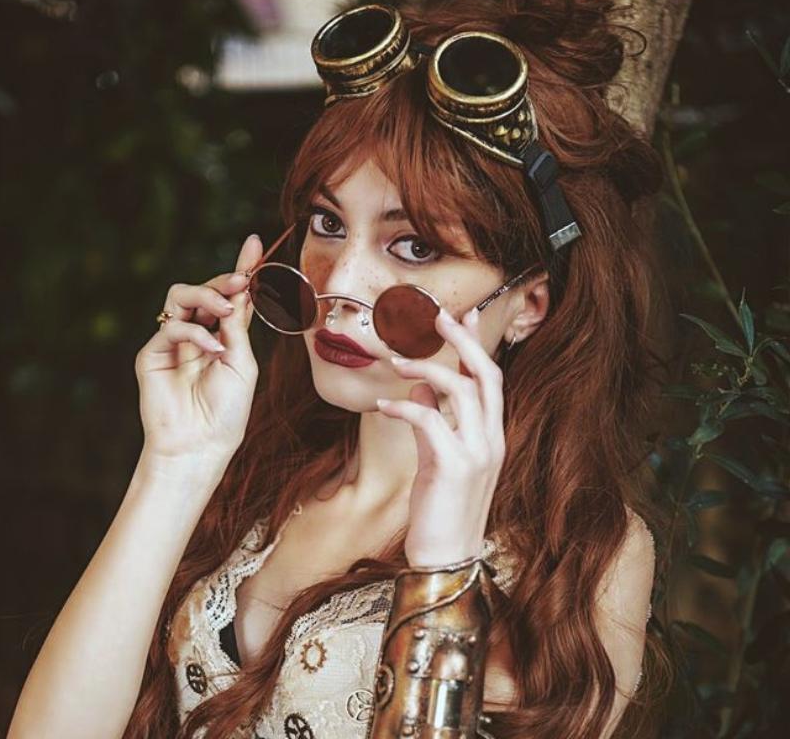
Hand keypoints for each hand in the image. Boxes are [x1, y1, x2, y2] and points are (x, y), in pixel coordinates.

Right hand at [134, 234, 262, 468]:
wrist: (201, 444)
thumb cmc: (227, 411)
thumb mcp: (242, 363)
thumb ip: (237, 327)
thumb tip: (242, 289)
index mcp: (224, 336)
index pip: (232, 296)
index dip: (242, 269)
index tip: (255, 243)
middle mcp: (198, 334)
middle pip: (204, 289)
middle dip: (224, 280)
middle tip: (242, 281)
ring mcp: (173, 342)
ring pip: (180, 296)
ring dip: (206, 295)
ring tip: (225, 311)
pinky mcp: (152, 353)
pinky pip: (172, 327)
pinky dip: (195, 334)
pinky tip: (211, 350)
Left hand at [376, 307, 505, 566]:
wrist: (446, 560)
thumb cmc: (441, 510)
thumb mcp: (438, 458)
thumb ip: (435, 420)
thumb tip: (421, 386)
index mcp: (492, 437)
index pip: (492, 380)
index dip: (477, 345)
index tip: (463, 315)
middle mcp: (492, 440)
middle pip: (486, 376)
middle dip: (463, 340)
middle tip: (438, 315)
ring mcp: (477, 453)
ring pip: (462, 391)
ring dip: (428, 367)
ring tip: (396, 358)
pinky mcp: (454, 466)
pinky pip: (430, 419)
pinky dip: (405, 404)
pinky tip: (383, 404)